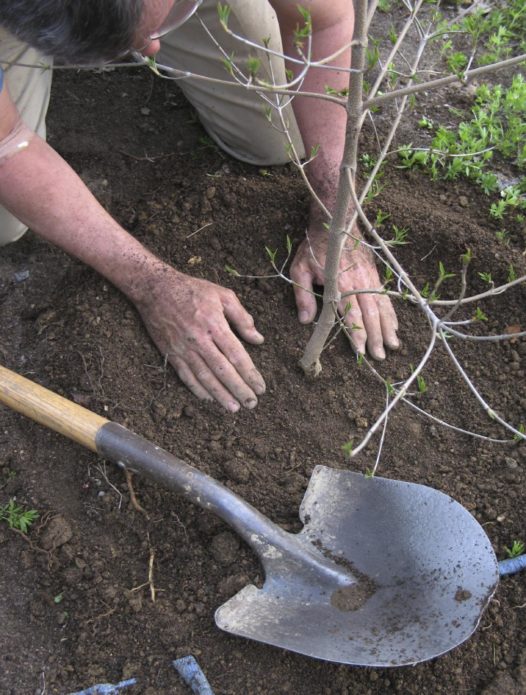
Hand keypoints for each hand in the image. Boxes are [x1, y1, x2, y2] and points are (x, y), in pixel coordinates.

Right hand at [133, 265, 265, 410]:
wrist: (156, 289)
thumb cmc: (193, 290)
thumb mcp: (223, 295)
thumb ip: (242, 318)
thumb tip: (258, 339)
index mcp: (215, 325)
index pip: (237, 355)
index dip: (250, 374)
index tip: (260, 387)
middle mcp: (199, 340)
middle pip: (223, 371)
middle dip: (239, 389)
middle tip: (252, 403)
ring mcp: (183, 349)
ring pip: (204, 377)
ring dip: (220, 395)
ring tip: (234, 407)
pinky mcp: (171, 353)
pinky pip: (185, 376)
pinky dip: (197, 389)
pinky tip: (209, 398)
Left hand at [290, 228, 398, 358]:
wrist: (337, 223)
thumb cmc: (315, 248)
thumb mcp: (300, 270)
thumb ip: (303, 296)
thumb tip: (305, 321)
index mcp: (340, 283)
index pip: (351, 313)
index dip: (356, 332)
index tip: (360, 350)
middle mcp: (359, 282)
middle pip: (370, 313)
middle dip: (376, 337)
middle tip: (380, 356)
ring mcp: (370, 278)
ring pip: (382, 306)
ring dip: (388, 328)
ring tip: (393, 346)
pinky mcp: (375, 275)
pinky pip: (385, 297)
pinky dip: (391, 313)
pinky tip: (395, 327)